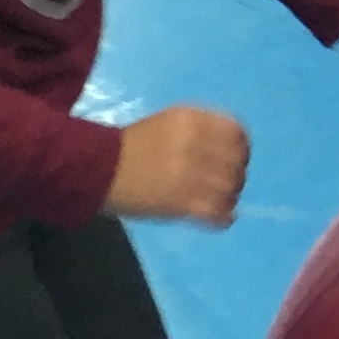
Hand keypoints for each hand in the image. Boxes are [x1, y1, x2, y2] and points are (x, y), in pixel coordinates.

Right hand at [104, 104, 249, 226]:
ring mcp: (189, 173)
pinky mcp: (182, 202)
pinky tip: (220, 219)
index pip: (237, 133)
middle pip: (237, 163)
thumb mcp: (169, 122)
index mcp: (191, 119)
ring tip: (221, 203)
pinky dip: (223, 218)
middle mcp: (194, 143)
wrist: (97, 169)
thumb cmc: (133, 145)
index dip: (242, 149)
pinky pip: (217, 213)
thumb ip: (202, 130)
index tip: (236, 159)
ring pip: (231, 189)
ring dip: (230, 198)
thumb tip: (232, 149)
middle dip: (237, 176)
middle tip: (228, 186)